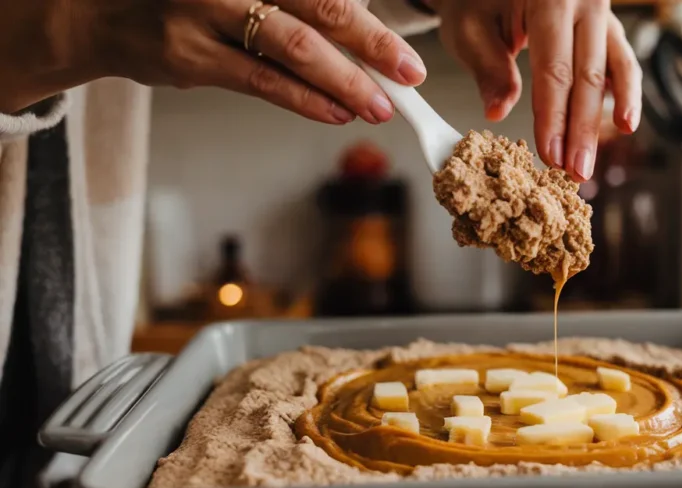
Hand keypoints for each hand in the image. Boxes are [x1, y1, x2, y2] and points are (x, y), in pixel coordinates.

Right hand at [4, 0, 425, 123]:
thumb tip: (364, 23)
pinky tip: (336, 114)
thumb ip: (295, 0)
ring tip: (380, 106)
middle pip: (322, 6)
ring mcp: (207, 12)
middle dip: (373, 43)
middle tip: (410, 72)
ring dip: (345, 81)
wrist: (103, 11)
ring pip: (294, 48)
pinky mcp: (190, 55)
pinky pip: (261, 81)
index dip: (371, 10)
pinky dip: (305, 100)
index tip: (403, 43)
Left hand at [430, 0, 641, 180]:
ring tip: (602, 154)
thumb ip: (489, 69)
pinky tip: (623, 122)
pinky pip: (622, 60)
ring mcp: (601, 12)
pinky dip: (625, 92)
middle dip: (582, 130)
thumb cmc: (478, 1)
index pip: (554, 70)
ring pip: (615, 70)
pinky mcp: (607, 24)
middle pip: (589, 76)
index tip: (551, 156)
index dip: (554, 118)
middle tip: (576, 172)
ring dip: (607, 119)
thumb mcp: (470, 29)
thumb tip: (497, 112)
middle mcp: (584, 0)